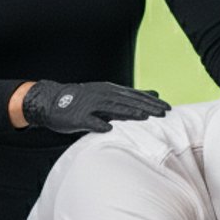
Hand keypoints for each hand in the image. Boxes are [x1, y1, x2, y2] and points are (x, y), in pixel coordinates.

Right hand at [22, 80, 170, 134]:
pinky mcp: (77, 116)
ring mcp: (90, 105)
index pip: (135, 96)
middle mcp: (102, 95)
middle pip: (128, 101)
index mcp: (110, 90)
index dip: (151, 102)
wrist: (51, 101)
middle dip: (146, 107)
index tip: (168, 108)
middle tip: (163, 113)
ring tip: (144, 118)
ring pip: (112, 108)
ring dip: (129, 113)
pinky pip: (89, 121)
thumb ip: (130, 96)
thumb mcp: (108, 94)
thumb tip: (154, 94)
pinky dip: (98, 124)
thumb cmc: (83, 101)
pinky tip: (108, 128)